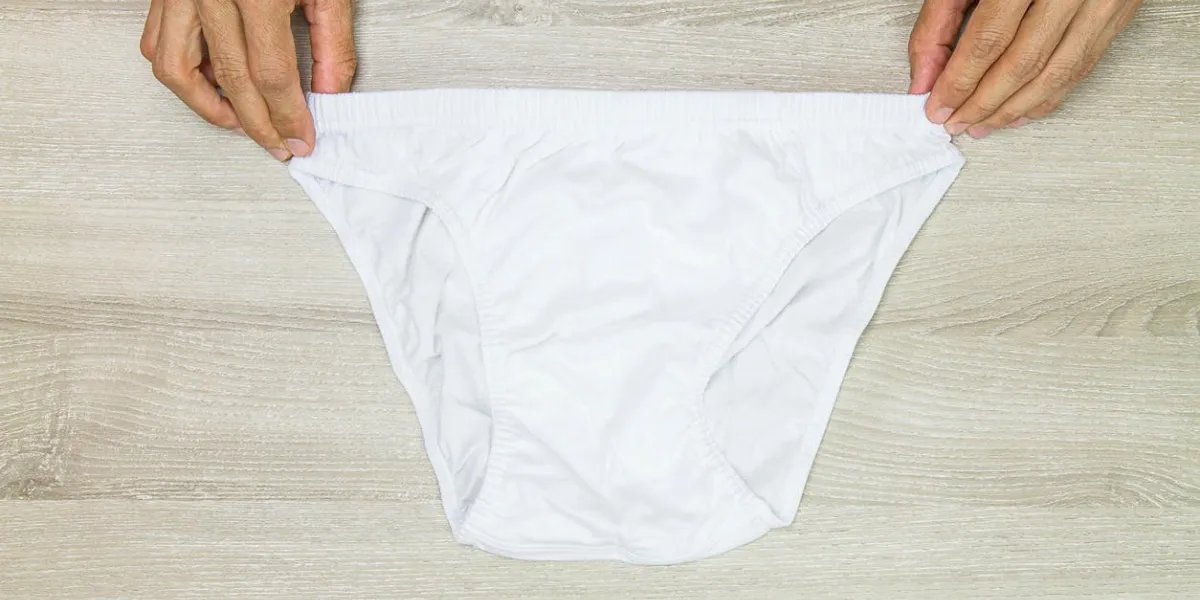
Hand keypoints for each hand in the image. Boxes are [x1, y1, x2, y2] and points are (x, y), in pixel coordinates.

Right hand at [141, 0, 356, 159]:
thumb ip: (333, 43)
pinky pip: (157, 42)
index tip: (302, 139)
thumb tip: (330, 94)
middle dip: (259, 124)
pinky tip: (213, 81)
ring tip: (240, 119)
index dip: (288, 115)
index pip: (271, 74)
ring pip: (174, 68)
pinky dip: (181, 71)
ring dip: (207, 105)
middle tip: (280, 144)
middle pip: (232, 80)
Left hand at [908, 0, 1141, 137]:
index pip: (988, 41)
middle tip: (956, 122)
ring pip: (1056, 73)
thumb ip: (939, 22)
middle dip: (983, 103)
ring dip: (1015, 109)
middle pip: (1023, 63)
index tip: (938, 107)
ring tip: (983, 125)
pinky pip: (1083, 66)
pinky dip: (1049, 96)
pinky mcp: (1119, 11)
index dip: (960, 83)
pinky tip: (1021, 110)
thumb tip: (925, 78)